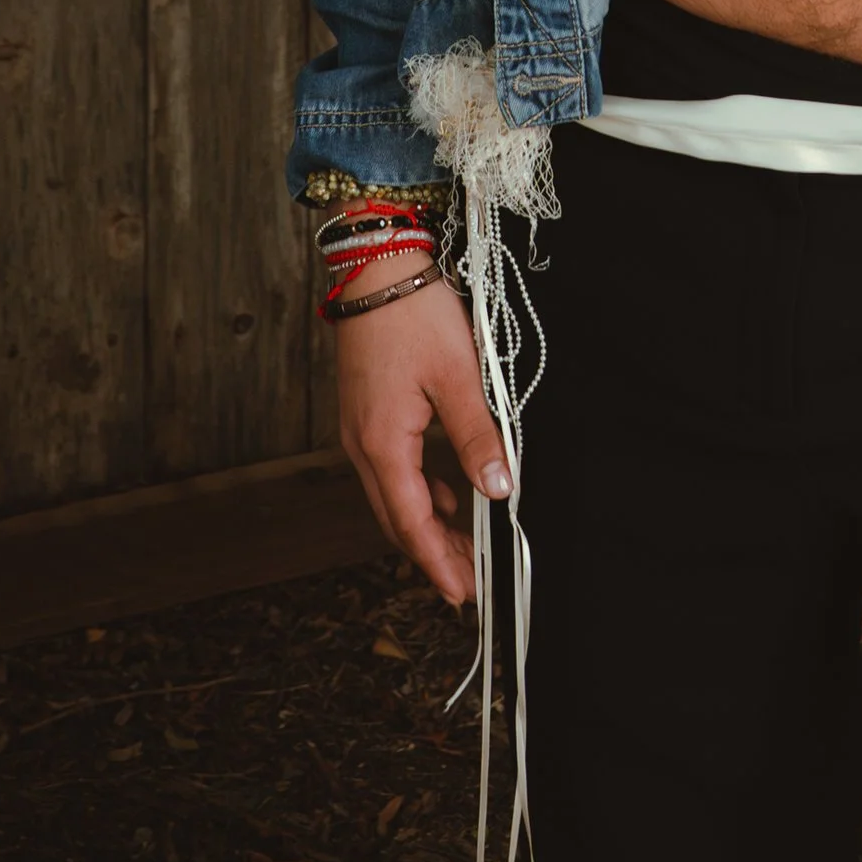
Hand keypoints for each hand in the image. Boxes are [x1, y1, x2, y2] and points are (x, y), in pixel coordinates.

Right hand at [336, 274, 511, 607]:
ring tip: (466, 541)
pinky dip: (421, 490)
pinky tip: (449, 492)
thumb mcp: (458, 376)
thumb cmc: (413, 315)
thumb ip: (478, 437)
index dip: (438, 562)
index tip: (460, 594)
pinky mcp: (367, 414)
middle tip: (469, 579)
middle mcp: (363, 446)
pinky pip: (392, 469)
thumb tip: (501, 487)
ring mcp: (361, 430)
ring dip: (428, 523)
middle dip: (433, 552)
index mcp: (384, 444)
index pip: (412, 523)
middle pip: (398, 518)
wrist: (376, 268)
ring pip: (394, 495)